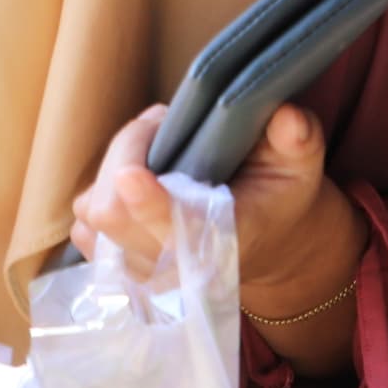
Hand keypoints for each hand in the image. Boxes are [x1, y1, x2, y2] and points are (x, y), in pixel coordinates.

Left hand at [72, 103, 361, 316]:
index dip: (150, 203)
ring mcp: (144, 272)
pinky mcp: (120, 270)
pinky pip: (86, 228)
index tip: (132, 174)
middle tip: (159, 125)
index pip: (181, 229)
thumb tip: (285, 115)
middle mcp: (179, 266)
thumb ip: (299, 140)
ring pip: (94, 218)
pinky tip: (132, 182)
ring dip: (110, 176)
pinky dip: (100, 195)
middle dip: (122, 158)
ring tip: (149, 154)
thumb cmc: (280, 199)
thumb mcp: (302, 167)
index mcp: (228, 240)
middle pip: (115, 215)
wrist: (268, 246)